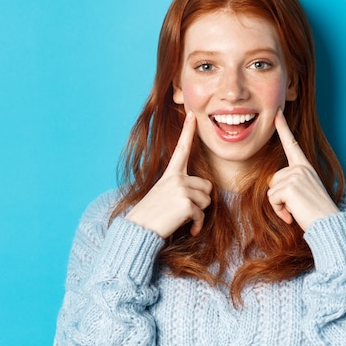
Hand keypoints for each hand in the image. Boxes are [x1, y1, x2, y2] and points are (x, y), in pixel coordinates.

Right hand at [125, 112, 212, 237]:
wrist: (139, 230)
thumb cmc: (152, 215)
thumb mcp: (163, 194)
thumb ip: (181, 187)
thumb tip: (203, 191)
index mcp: (170, 174)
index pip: (181, 149)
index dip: (187, 131)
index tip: (190, 115)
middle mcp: (177, 178)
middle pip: (207, 186)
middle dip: (201, 200)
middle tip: (185, 209)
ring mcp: (181, 189)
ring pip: (207, 201)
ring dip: (198, 213)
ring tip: (182, 217)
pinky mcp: (186, 203)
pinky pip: (202, 214)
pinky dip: (198, 225)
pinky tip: (190, 230)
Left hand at [267, 109, 338, 230]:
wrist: (329, 225)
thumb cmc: (316, 213)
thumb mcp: (304, 192)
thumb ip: (291, 183)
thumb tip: (272, 184)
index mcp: (305, 167)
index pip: (292, 144)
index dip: (283, 128)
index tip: (277, 112)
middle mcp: (301, 168)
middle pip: (272, 179)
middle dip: (278, 196)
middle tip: (295, 206)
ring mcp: (296, 175)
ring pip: (271, 190)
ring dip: (279, 205)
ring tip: (296, 210)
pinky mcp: (290, 186)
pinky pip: (272, 199)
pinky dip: (279, 210)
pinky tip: (292, 215)